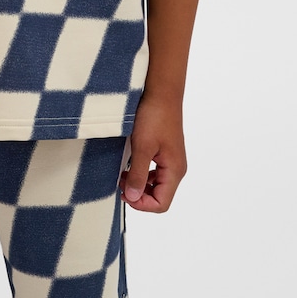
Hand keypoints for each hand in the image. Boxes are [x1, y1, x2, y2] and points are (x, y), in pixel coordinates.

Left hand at [120, 96, 186, 212]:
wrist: (161, 92)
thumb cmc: (154, 117)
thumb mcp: (142, 147)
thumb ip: (137, 175)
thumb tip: (132, 197)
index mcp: (175, 170)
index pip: (161, 204)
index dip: (141, 204)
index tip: (123, 192)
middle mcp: (176, 168)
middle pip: (160, 196)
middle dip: (139, 194)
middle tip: (120, 183)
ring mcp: (172, 160)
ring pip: (157, 185)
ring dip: (139, 184)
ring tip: (122, 174)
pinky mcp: (166, 152)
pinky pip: (156, 172)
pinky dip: (142, 174)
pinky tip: (130, 165)